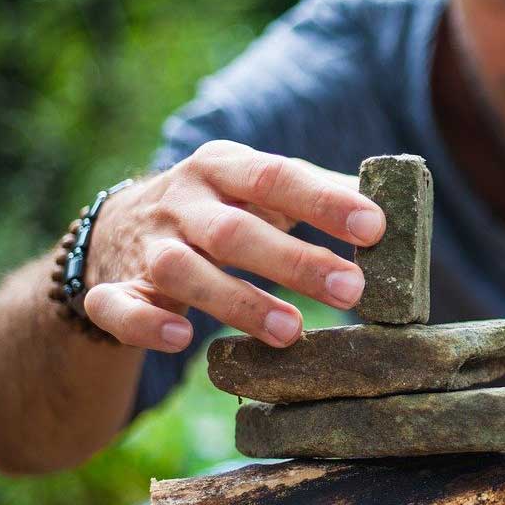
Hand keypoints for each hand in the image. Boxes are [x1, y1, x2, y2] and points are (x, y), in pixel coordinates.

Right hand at [83, 141, 382, 350]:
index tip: (375, 225)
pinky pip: (118, 307)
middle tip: (352, 290)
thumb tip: (395, 203)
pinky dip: (146, 323)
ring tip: (294, 331)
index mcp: (223, 167)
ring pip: (183, 270)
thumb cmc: (218, 209)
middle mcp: (181, 202)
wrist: (115, 232)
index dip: (324, 201)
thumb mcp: (258, 190)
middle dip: (295, 261)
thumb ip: (319, 193)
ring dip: (238, 301)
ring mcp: (143, 246)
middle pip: (236, 230)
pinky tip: (183, 338)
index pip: (276, 176)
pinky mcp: (110, 291)